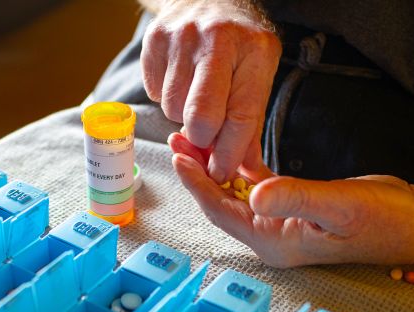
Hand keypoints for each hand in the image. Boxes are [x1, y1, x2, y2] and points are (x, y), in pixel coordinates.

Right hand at [142, 0, 280, 181]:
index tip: (221, 172)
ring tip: (197, 93)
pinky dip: (167, 97)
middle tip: (207, 134)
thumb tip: (244, 170)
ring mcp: (181, 38)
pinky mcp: (154, 40)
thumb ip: (251, 123)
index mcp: (253, 50)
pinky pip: (155, 94)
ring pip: (173, 109)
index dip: (228, 153)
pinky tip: (181, 79)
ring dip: (183, 114)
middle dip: (202, 138)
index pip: (240, 116)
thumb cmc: (239, 43)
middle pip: (200, 117)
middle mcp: (216, 40)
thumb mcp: (259, 74)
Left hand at [169, 133, 413, 267]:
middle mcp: (271, 235)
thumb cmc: (383, 221)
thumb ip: (296, 198)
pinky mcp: (294, 207)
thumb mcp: (340, 206)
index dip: (198, 183)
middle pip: (222, 202)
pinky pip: (259, 187)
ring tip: (196, 138)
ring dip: (217, 167)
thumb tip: (254, 195)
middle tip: (179, 139)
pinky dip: (243, 167)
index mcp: (274, 241)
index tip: (179, 154)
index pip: (222, 210)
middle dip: (199, 172)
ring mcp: (282, 222)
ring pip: (237, 193)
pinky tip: (232, 147)